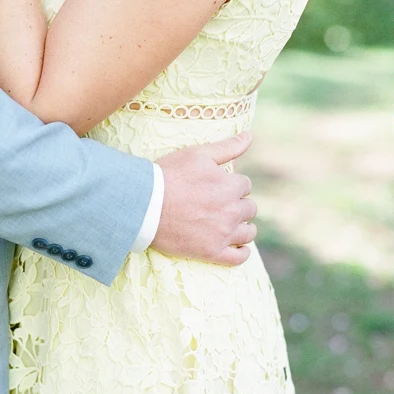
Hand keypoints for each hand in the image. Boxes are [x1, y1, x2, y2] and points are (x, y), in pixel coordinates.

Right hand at [153, 133, 256, 265]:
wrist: (143, 206)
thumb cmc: (168, 176)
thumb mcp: (198, 154)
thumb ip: (228, 147)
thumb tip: (250, 135)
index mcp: (231, 186)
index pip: (245, 185)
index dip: (232, 185)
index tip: (218, 186)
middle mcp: (231, 211)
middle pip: (249, 208)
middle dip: (237, 204)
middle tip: (219, 204)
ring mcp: (223, 234)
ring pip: (249, 232)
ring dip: (243, 227)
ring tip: (228, 223)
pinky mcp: (212, 252)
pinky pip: (239, 258)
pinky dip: (242, 253)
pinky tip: (237, 247)